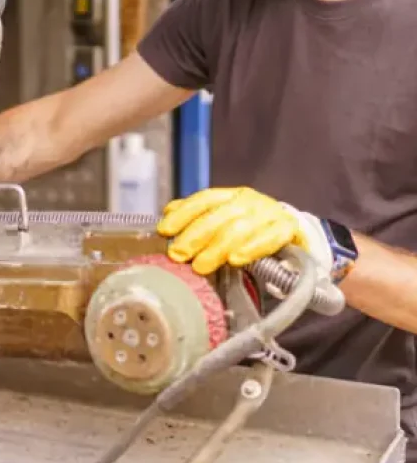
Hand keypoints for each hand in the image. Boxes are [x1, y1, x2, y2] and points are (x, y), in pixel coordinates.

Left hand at [155, 186, 332, 276]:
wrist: (297, 239)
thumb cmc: (253, 233)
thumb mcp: (225, 222)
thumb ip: (198, 217)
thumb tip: (167, 214)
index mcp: (232, 196)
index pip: (204, 199)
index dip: (183, 213)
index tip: (164, 230)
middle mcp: (250, 201)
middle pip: (219, 216)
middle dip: (195, 235)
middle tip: (178, 255)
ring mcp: (270, 213)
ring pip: (240, 228)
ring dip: (217, 248)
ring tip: (200, 265)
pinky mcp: (289, 229)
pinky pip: (270, 238)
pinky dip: (251, 248)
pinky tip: (236, 260)